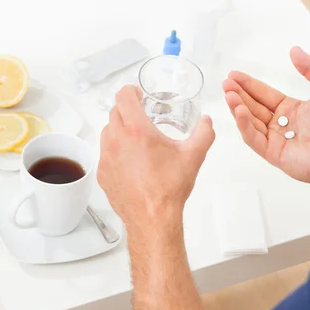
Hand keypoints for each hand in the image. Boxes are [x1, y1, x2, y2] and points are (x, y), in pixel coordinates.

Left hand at [98, 86, 214, 233]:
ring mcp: (106, 157)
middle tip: (141, 116)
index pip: (123, 97)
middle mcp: (117, 141)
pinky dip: (115, 150)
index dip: (131, 91)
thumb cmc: (170, 188)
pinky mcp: (103, 173)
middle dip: (128, 110)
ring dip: (120, 129)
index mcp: (137, 131)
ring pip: (107, 132)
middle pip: (115, 112)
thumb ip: (204, 133)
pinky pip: (105, 153)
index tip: (137, 94)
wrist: (153, 218)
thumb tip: (207, 122)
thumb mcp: (193, 156)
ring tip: (136, 139)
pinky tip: (131, 160)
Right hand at [223, 46, 309, 185]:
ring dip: (238, 108)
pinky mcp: (273, 154)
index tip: (234, 75)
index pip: (263, 95)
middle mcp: (280, 124)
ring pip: (250, 122)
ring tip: (229, 94)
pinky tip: (239, 111)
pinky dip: (245, 125)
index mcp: (289, 109)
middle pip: (253, 107)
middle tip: (226, 83)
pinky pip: (254, 139)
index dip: (249, 84)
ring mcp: (275, 140)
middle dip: (239, 94)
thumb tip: (294, 50)